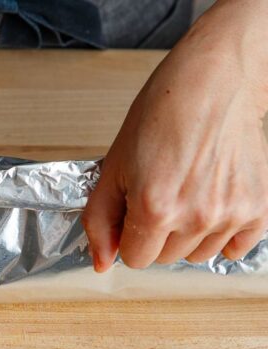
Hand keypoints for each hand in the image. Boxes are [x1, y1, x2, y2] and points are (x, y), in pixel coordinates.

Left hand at [84, 0, 267, 270]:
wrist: (214, 83)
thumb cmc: (161, 115)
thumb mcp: (112, 165)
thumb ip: (100, 219)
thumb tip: (101, 262)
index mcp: (155, 207)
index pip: (134, 258)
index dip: (128, 234)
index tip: (133, 209)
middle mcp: (196, 216)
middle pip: (165, 258)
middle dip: (154, 233)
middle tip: (160, 191)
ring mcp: (231, 214)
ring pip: (198, 255)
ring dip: (187, 234)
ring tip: (186, 191)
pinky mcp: (259, 208)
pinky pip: (235, 248)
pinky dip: (222, 234)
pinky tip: (212, 200)